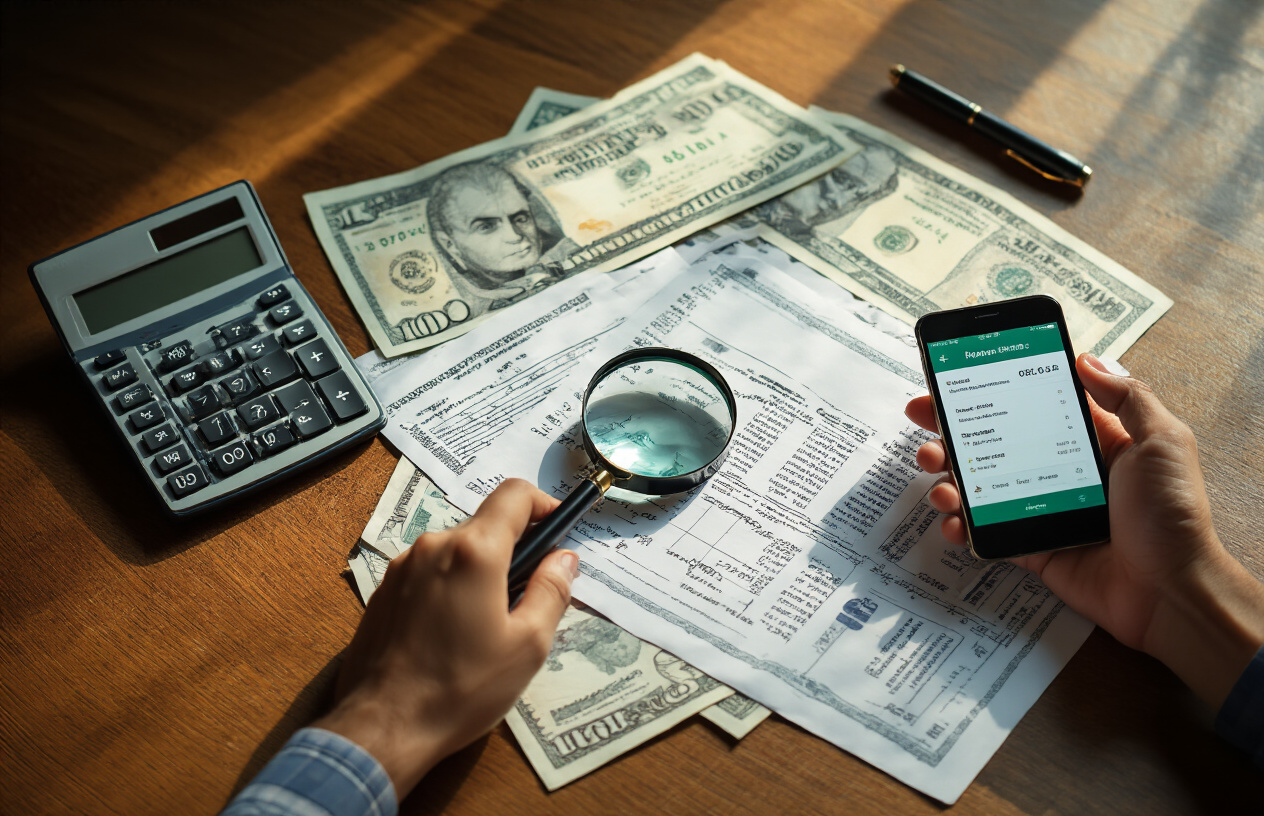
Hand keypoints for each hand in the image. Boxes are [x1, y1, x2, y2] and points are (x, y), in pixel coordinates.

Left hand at [313, 479, 576, 797]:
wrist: (383, 728)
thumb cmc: (462, 689)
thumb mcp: (527, 646)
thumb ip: (552, 591)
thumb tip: (563, 559)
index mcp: (473, 552)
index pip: (515, 495)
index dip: (544, 505)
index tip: (558, 531)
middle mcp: (432, 546)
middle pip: (485, 525)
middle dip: (514, 549)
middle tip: (531, 596)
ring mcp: (401, 568)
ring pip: (455, 551)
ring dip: (480, 572)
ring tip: (490, 624)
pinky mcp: (383, 592)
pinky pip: (428, 573)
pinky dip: (450, 587)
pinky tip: (453, 634)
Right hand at [905, 353, 1263, 707]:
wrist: (1170, 592)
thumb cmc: (1171, 515)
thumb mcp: (1162, 442)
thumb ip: (1128, 397)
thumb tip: (1086, 358)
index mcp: (1090, 440)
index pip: (1030, 403)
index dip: (992, 389)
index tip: (955, 378)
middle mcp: (1059, 470)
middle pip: (994, 441)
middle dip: (951, 428)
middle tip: (922, 419)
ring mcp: (1041, 509)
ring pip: (981, 485)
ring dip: (948, 477)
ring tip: (937, 479)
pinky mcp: (1032, 547)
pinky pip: (986, 531)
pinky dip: (962, 526)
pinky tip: (953, 521)